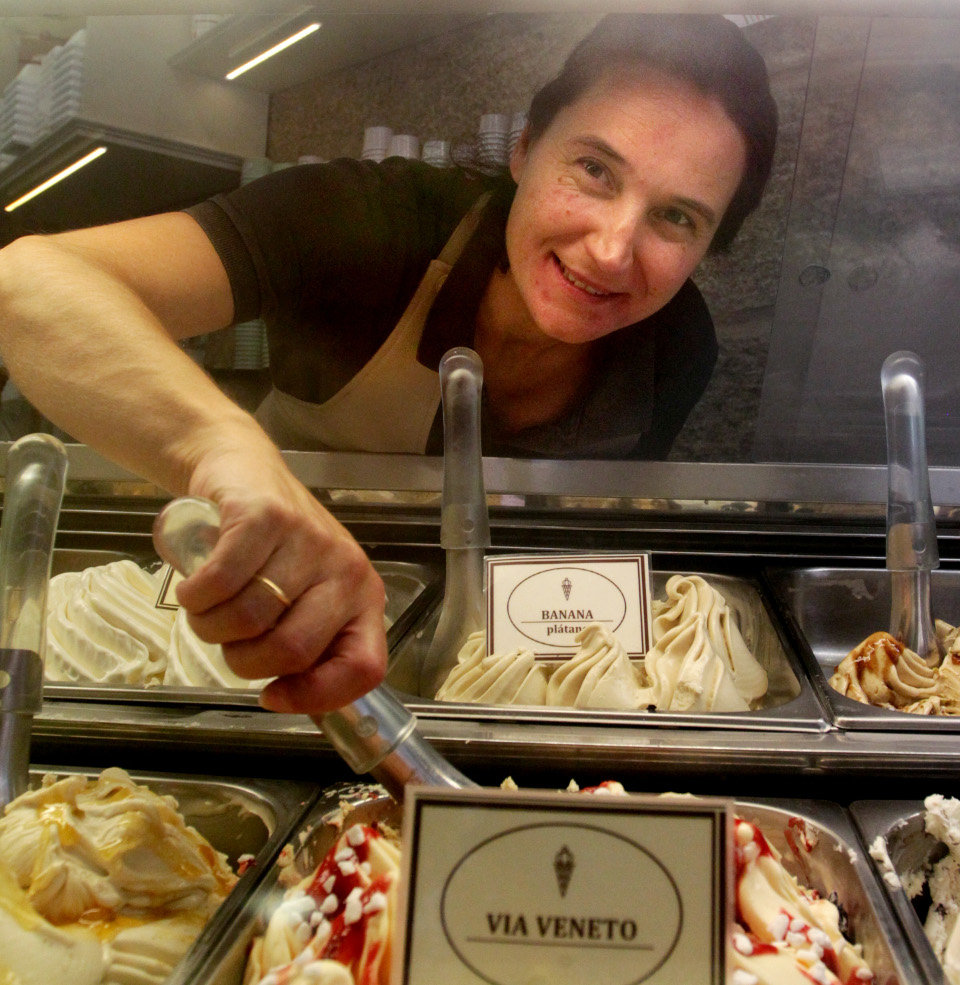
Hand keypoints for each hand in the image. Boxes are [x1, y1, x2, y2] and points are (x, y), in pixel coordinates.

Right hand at [172, 436, 386, 714]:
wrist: (244, 470)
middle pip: (292, 650)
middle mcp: (346, 570)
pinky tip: (195, 588)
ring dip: (210, 626)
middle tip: (228, 639)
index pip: (363, 667)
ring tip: (208, 608)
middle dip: (243, 661)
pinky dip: (196, 596)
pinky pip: (221, 582)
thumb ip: (305, 642)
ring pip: (250, 619)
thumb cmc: (273, 547)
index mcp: (363, 598)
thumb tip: (285, 695)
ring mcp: (307, 540)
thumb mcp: (304, 597)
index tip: (272, 696)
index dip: (316, 696)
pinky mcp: (266, 516)